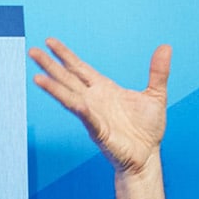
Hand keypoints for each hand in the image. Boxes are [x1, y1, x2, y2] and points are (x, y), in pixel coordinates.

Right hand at [31, 40, 171, 175]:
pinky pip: (87, 118)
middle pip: (67, 78)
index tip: (50, 42)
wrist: (147, 157)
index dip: (65, 55)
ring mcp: (93, 115)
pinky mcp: (99, 131)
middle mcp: (94, 100)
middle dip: (50, 65)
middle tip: (33, 52)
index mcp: (104, 89)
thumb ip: (158, 71)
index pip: (80, 68)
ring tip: (37, 77)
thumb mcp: (155, 94)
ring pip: (69, 97)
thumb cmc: (147, 130)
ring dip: (54, 88)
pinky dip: (81, 109)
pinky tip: (74, 102)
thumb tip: (166, 47)